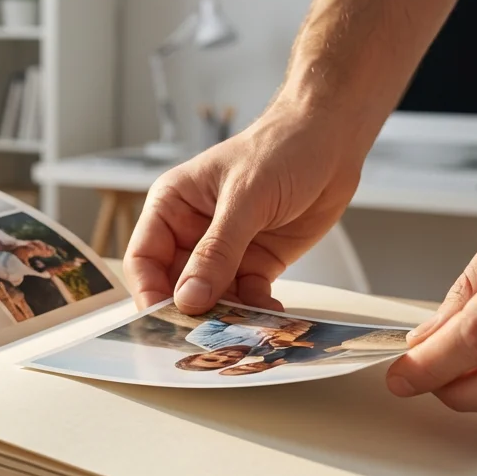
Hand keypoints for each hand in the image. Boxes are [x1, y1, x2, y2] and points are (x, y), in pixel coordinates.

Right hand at [124, 109, 366, 312]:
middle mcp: (192, 232)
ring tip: (247, 330)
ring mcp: (224, 250)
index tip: (165, 321)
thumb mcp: (245, 198)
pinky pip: (247, 298)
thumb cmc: (281, 149)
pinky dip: (257, 311)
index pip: (144, 258)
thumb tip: (187, 300)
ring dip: (228, 316)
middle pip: (176, 286)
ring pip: (213, 298)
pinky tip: (273, 316)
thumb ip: (216, 251)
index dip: (149, 292)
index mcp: (172, 206)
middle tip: (209, 335)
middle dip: (192, 311)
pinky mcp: (256, 263)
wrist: (332, 140)